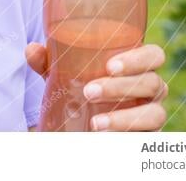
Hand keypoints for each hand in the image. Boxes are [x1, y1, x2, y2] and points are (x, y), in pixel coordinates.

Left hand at [25, 42, 168, 130]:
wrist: (84, 123)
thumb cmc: (81, 87)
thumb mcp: (64, 74)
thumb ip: (49, 61)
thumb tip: (31, 50)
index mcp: (136, 66)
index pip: (154, 55)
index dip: (138, 58)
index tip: (109, 66)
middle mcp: (150, 88)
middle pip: (152, 82)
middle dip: (121, 87)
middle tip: (89, 91)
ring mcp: (152, 113)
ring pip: (154, 112)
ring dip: (124, 117)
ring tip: (95, 123)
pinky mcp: (148, 135)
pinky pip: (148, 136)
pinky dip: (126, 134)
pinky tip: (104, 134)